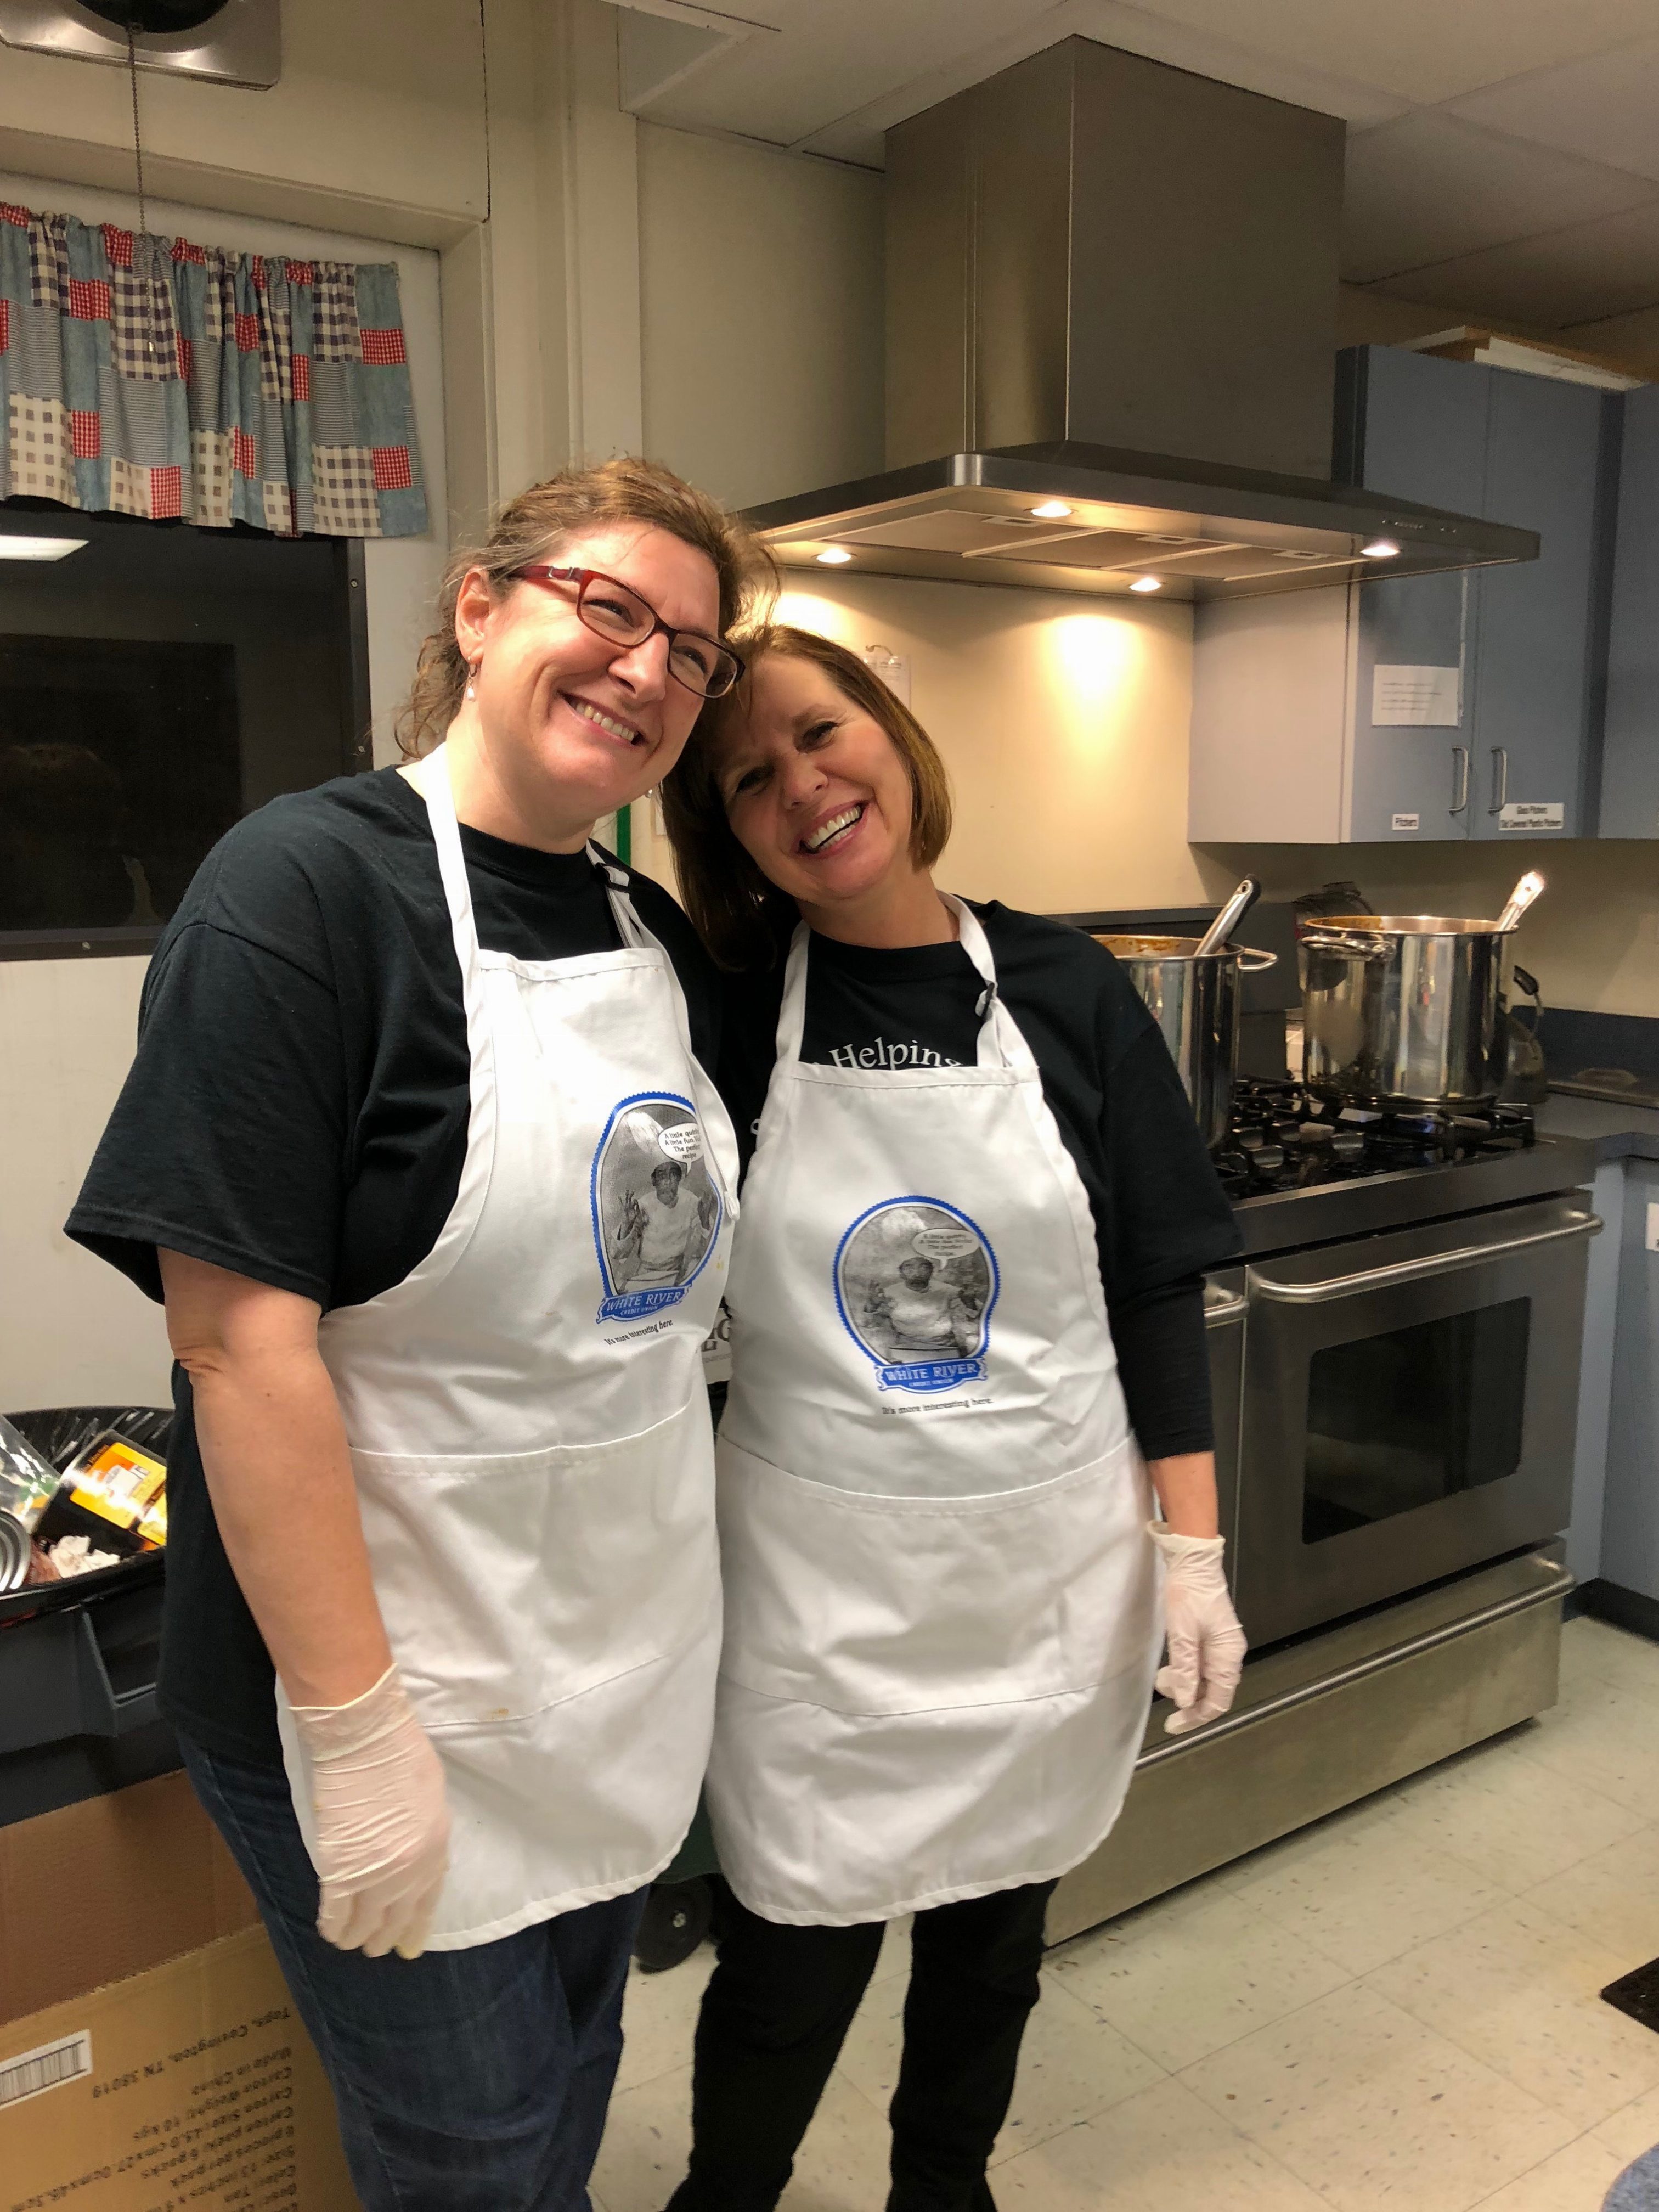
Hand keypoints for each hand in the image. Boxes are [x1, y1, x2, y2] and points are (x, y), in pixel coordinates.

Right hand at [289, 1664, 450, 1958]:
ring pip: (365, 1926)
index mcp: (435, 1851)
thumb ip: (425, 1833)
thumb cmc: (401, 1754)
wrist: (365, 1741)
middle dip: (383, 1937)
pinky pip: (335, 1914)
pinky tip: (329, 1930)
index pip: (426, 1904)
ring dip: (357, 1938)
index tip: (407, 1948)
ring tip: (350, 1941)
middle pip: (395, 1920)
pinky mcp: (339, 1872)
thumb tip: (415, 1853)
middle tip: (373, 1945)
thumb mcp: (431, 1797)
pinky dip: (331, 1926)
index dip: (414, 1928)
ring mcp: (374, 1876)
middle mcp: (408, 1873)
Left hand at [1149, 1522, 1246, 1735]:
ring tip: (1162, 1675)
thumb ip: (1185, 1669)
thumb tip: (1187, 1702)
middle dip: (1187, 1698)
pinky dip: (1186, 1670)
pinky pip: (1202, 1665)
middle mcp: (1229, 1654)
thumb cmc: (1187, 1593)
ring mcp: (1222, 1646)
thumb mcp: (1182, 1633)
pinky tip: (1172, 1666)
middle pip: (1213, 1692)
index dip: (1196, 1717)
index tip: (1172, 1725)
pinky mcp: (1212, 1638)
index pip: (1218, 1700)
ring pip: (1205, 1679)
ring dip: (1185, 1683)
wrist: (1193, 1560)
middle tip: (1161, 1688)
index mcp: (1227, 1655)